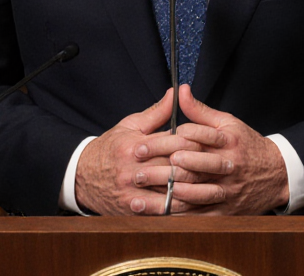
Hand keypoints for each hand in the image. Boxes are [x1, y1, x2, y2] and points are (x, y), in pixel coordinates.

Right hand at [74, 88, 205, 214]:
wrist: (81, 176)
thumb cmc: (111, 147)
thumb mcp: (131, 125)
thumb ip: (157, 112)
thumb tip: (177, 93)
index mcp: (133, 146)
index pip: (170, 143)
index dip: (194, 143)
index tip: (214, 143)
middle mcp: (131, 170)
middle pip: (172, 168)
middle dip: (198, 167)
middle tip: (223, 167)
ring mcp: (130, 192)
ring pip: (168, 192)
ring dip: (193, 192)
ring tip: (215, 188)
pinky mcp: (130, 209)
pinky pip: (159, 211)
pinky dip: (177, 210)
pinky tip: (194, 206)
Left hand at [148, 84, 289, 214]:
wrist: (276, 174)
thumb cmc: (247, 146)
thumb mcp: (228, 123)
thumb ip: (201, 111)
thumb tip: (180, 91)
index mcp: (230, 142)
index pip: (199, 138)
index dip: (170, 139)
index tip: (145, 142)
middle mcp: (230, 166)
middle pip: (196, 166)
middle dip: (166, 167)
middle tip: (140, 168)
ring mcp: (229, 190)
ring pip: (198, 192)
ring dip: (172, 192)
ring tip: (149, 189)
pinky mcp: (226, 209)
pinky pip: (202, 214)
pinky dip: (181, 214)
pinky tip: (162, 211)